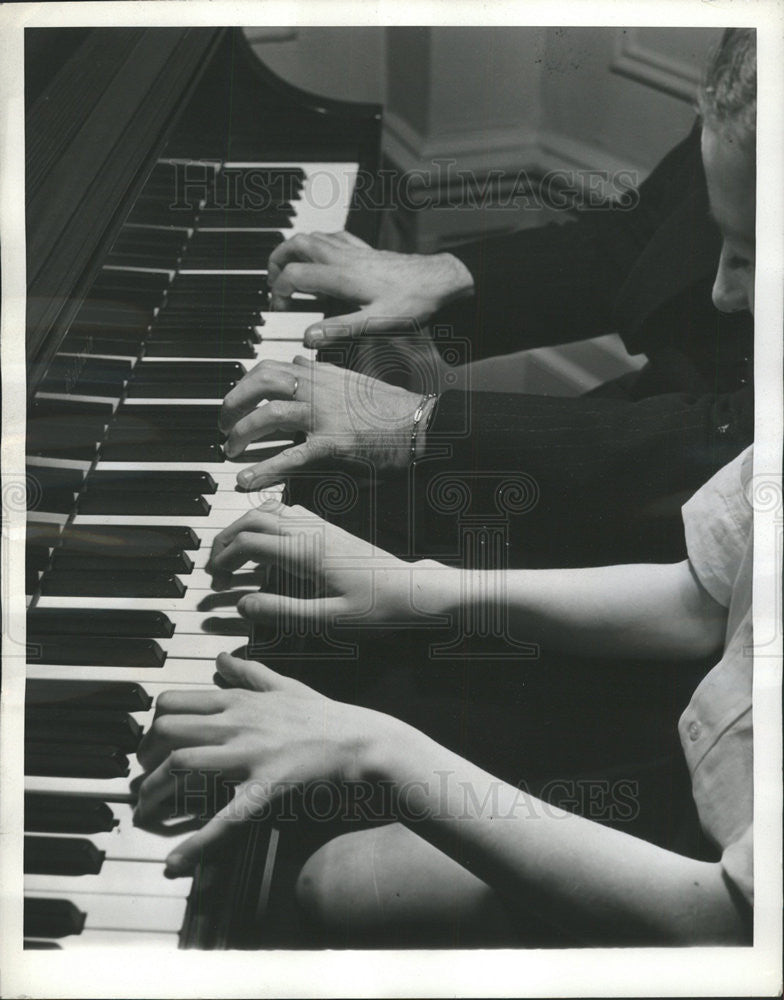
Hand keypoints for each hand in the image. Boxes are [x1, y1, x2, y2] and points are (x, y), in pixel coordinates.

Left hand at [133, 653, 403, 875]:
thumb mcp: (287, 685)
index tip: (150, 747)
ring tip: (146, 813)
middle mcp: (237, 723)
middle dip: (145, 758)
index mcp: (240, 700)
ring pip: (180, 764)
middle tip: (143, 780)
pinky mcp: (265, 789)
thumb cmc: (327, 717)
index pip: (173, 702)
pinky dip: (194, 844)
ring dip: (153, 792)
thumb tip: (222, 658)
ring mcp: (249, 755)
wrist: (362, 742)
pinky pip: (223, 817)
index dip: (150, 726)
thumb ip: (251, 672)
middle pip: (167, 731)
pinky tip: (175, 863)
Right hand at [207, 497, 449, 627]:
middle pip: (253, 519)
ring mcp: (320, 525)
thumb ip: (283, 612)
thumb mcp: (328, 620)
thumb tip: (243, 605)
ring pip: (268, 511)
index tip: (214, 578)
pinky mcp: (328, 527)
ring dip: (243, 527)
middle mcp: (310, 531)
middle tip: (213, 564)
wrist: (411, 591)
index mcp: (306, 552)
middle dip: (226, 538)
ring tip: (231, 552)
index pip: (250, 543)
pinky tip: (262, 539)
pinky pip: (287, 512)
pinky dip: (264, 520)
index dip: (225, 558)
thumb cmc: (375, 608)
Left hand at [221, 354, 435, 488]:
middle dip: (233, 402)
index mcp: (322, 374)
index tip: (236, 398)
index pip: (271, 367)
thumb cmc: (393, 407)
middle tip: (222, 424)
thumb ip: (323, 370)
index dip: (245, 382)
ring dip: (242, 434)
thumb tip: (299, 358)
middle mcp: (318, 390)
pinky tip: (247, 480)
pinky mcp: (333, 445)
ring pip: (269, 416)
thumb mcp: (354, 379)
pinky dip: (264, 469)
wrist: (423, 425)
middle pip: (261, 383)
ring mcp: (324, 416)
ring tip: (230, 451)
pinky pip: (291, 457)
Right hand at [267, 230, 473, 344]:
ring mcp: (354, 250)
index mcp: (341, 276)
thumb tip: (308, 337)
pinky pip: (334, 236)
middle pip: (296, 245)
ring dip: (294, 249)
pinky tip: (320, 255)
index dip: (278, 291)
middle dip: (276, 260)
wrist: (438, 280)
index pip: (293, 275)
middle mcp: (343, 257)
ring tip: (288, 269)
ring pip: (313, 237)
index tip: (280, 308)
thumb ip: (339, 329)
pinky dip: (318, 243)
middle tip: (273, 282)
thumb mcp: (375, 322)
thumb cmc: (412, 300)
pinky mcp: (365, 250)